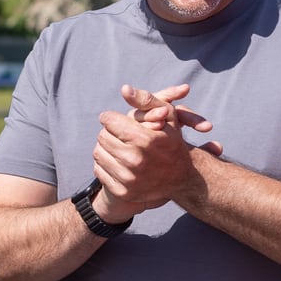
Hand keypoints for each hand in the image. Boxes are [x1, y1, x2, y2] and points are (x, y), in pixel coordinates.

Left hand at [91, 85, 218, 215]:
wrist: (181, 178)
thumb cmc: (172, 141)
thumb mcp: (167, 116)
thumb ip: (145, 100)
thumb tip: (124, 89)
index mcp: (145, 139)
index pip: (109, 121)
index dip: (111, 118)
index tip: (115, 120)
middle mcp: (135, 160)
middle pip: (102, 136)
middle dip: (110, 132)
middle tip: (120, 134)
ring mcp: (128, 178)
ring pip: (98, 153)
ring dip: (106, 147)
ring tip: (119, 146)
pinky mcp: (123, 191)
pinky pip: (99, 170)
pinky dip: (105, 164)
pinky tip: (118, 162)